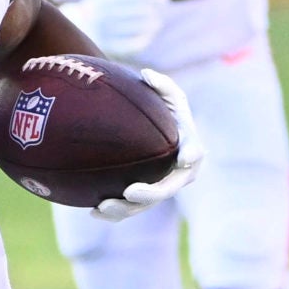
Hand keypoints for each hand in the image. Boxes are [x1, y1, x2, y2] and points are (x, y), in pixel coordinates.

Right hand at [61, 0, 166, 61]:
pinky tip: (149, 37)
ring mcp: (105, 29)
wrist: (78, 24)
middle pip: (135, 11)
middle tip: (159, 13)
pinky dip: (141, 41)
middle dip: (151, 11)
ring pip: (132, 28)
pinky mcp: (106, 45)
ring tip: (157, 24)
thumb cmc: (102, 3)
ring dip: (149, 26)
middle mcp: (105, 13)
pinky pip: (127, 45)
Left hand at [94, 67, 203, 220]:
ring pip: (144, 206)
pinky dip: (112, 213)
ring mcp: (160, 189)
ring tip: (103, 207)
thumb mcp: (167, 94)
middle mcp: (178, 174)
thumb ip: (161, 84)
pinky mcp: (143, 198)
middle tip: (130, 191)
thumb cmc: (162, 110)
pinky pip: (128, 209)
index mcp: (189, 148)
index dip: (191, 155)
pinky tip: (93, 211)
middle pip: (167, 189)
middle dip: (149, 194)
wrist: (152, 132)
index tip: (183, 158)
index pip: (195, 152)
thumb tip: (146, 75)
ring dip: (125, 210)